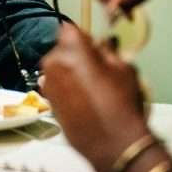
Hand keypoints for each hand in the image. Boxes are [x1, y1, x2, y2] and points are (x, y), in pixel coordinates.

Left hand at [40, 24, 150, 171]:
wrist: (111, 143)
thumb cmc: (121, 103)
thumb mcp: (124, 68)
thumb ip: (108, 51)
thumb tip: (101, 45)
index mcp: (71, 49)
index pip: (69, 29)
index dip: (83, 37)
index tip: (94, 47)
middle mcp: (53, 63)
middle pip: (62, 49)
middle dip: (75, 55)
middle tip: (96, 69)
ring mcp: (48, 84)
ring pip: (58, 69)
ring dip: (70, 72)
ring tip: (92, 88)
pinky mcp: (48, 103)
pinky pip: (57, 87)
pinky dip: (66, 89)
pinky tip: (84, 100)